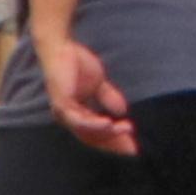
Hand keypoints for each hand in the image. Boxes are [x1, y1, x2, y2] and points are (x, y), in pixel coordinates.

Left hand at [36, 33, 138, 153]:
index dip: (114, 141)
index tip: (133, 146)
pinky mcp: (62, 103)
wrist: (61, 47)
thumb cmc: (76, 64)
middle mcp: (68, 118)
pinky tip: (108, 124)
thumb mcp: (98, 83)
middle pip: (93, 138)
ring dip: (107, 133)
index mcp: (76, 115)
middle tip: (133, 146)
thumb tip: (122, 111)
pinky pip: (78, 120)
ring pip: (86, 132)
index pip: (96, 135)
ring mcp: (63, 112)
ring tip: (124, 130)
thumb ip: (108, 98)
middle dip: (114, 143)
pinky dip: (93, 124)